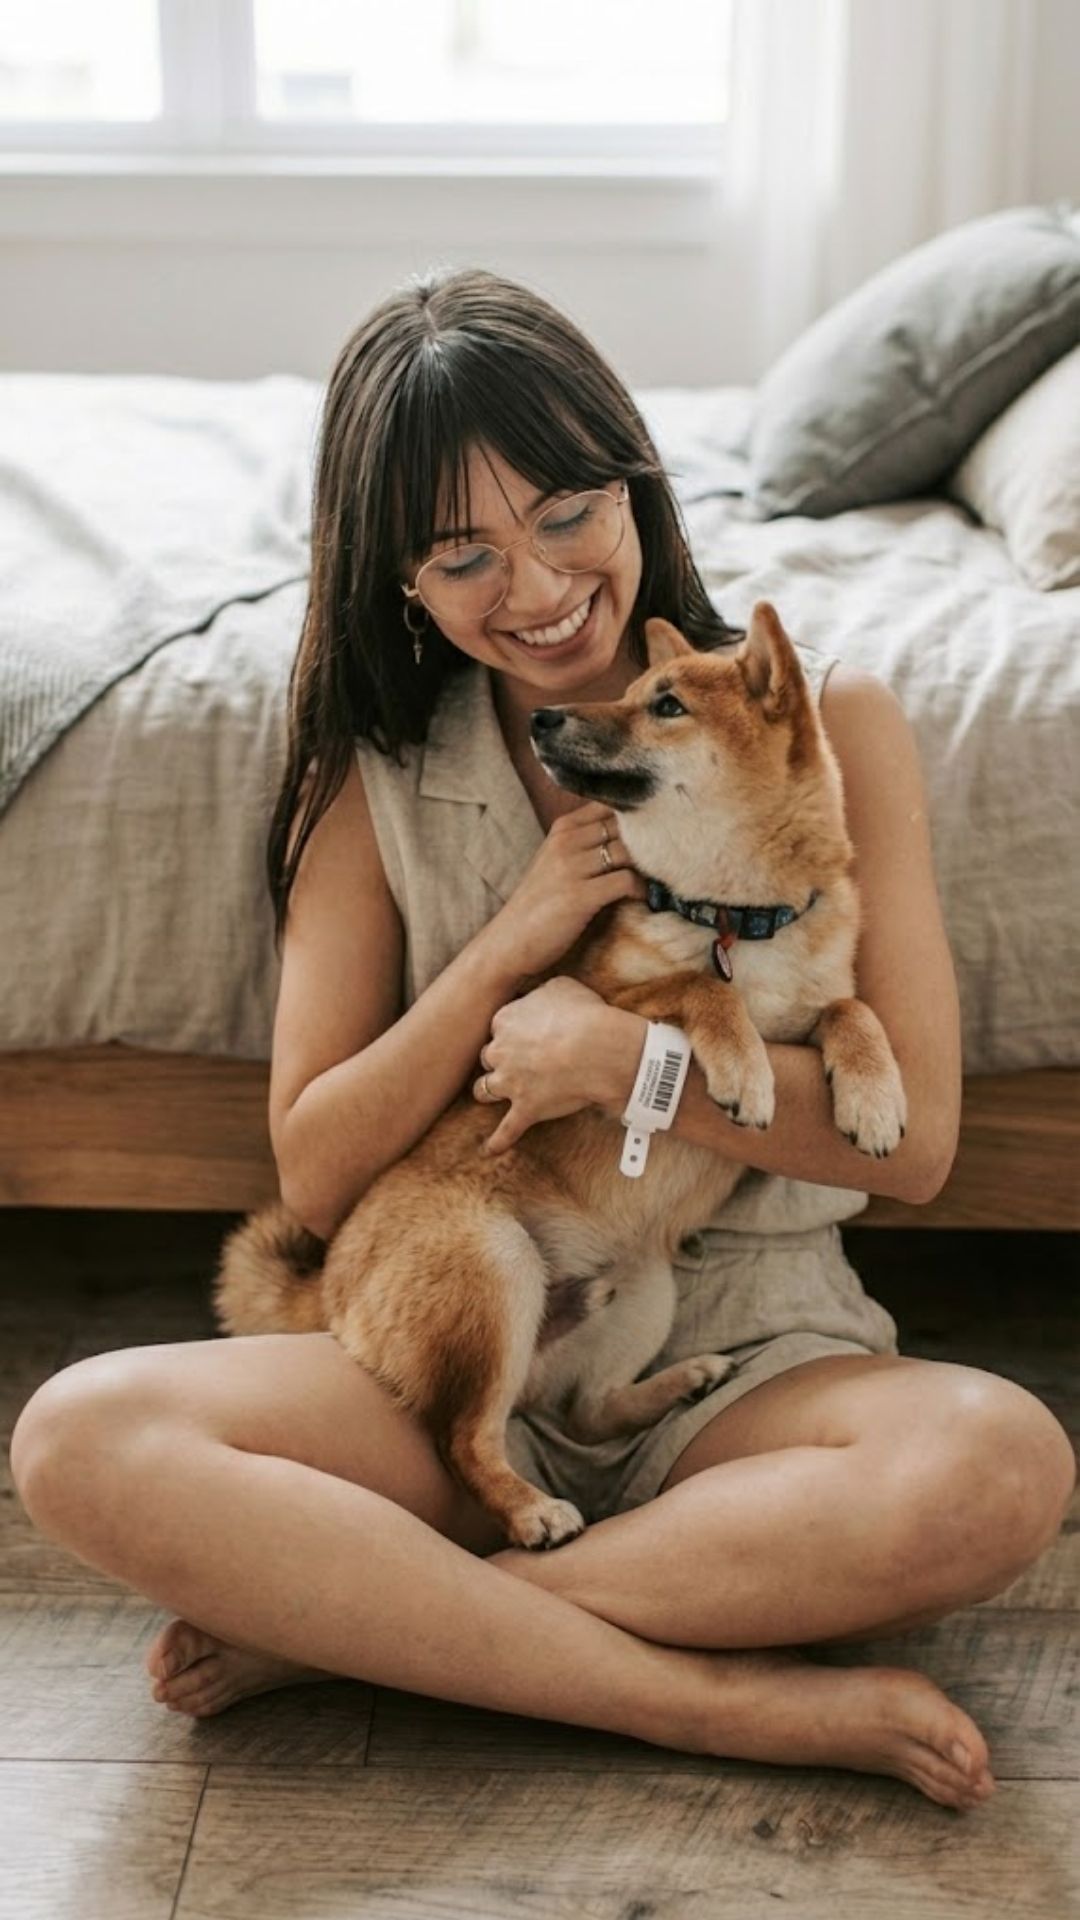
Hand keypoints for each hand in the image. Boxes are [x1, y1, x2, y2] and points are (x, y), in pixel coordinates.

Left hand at [473, 977, 642, 1154]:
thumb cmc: (586, 1015)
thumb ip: (541, 992)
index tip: (524, 1036)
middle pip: (489, 1057)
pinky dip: (497, 1142)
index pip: (499, 1027)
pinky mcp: (525, 1109)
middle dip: (499, 1060)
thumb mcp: (561, 987)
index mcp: (505, 1021)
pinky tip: (490, 1149)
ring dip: (488, 1091)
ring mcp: (510, 1083)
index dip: (512, 1032)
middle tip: (516, 1062)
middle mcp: (500, 1052)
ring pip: (485, 1090)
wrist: (600, 1049)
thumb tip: (538, 995)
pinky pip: (506, 1131)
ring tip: (493, 1094)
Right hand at [484, 803, 648, 984]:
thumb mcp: (558, 862)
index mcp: (563, 828)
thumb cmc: (540, 905)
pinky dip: (642, 890)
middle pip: (626, 826)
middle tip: (671, 858)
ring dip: (651, 867)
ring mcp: (571, 867)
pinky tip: (643, 898)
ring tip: (661, 879)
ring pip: (630, 851)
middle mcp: (566, 841)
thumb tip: (638, 837)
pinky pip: (626, 881)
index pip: (612, 805)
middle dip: (652, 841)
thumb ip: (588, 844)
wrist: (509, 942)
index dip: (641, 815)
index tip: (662, 829)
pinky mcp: (580, 895)